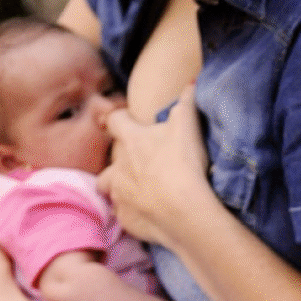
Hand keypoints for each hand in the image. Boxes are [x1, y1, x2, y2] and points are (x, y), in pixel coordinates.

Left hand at [97, 85, 215, 248]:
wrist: (184, 213)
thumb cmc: (184, 165)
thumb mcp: (188, 127)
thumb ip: (187, 102)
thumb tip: (191, 82)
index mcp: (132, 141)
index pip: (115, 120)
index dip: (119, 118)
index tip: (123, 120)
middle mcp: (119, 167)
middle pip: (110, 160)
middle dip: (122, 161)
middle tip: (142, 165)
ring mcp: (120, 195)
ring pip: (110, 188)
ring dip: (120, 188)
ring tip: (138, 192)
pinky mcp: (126, 219)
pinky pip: (124, 214)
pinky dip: (134, 213)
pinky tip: (149, 214)